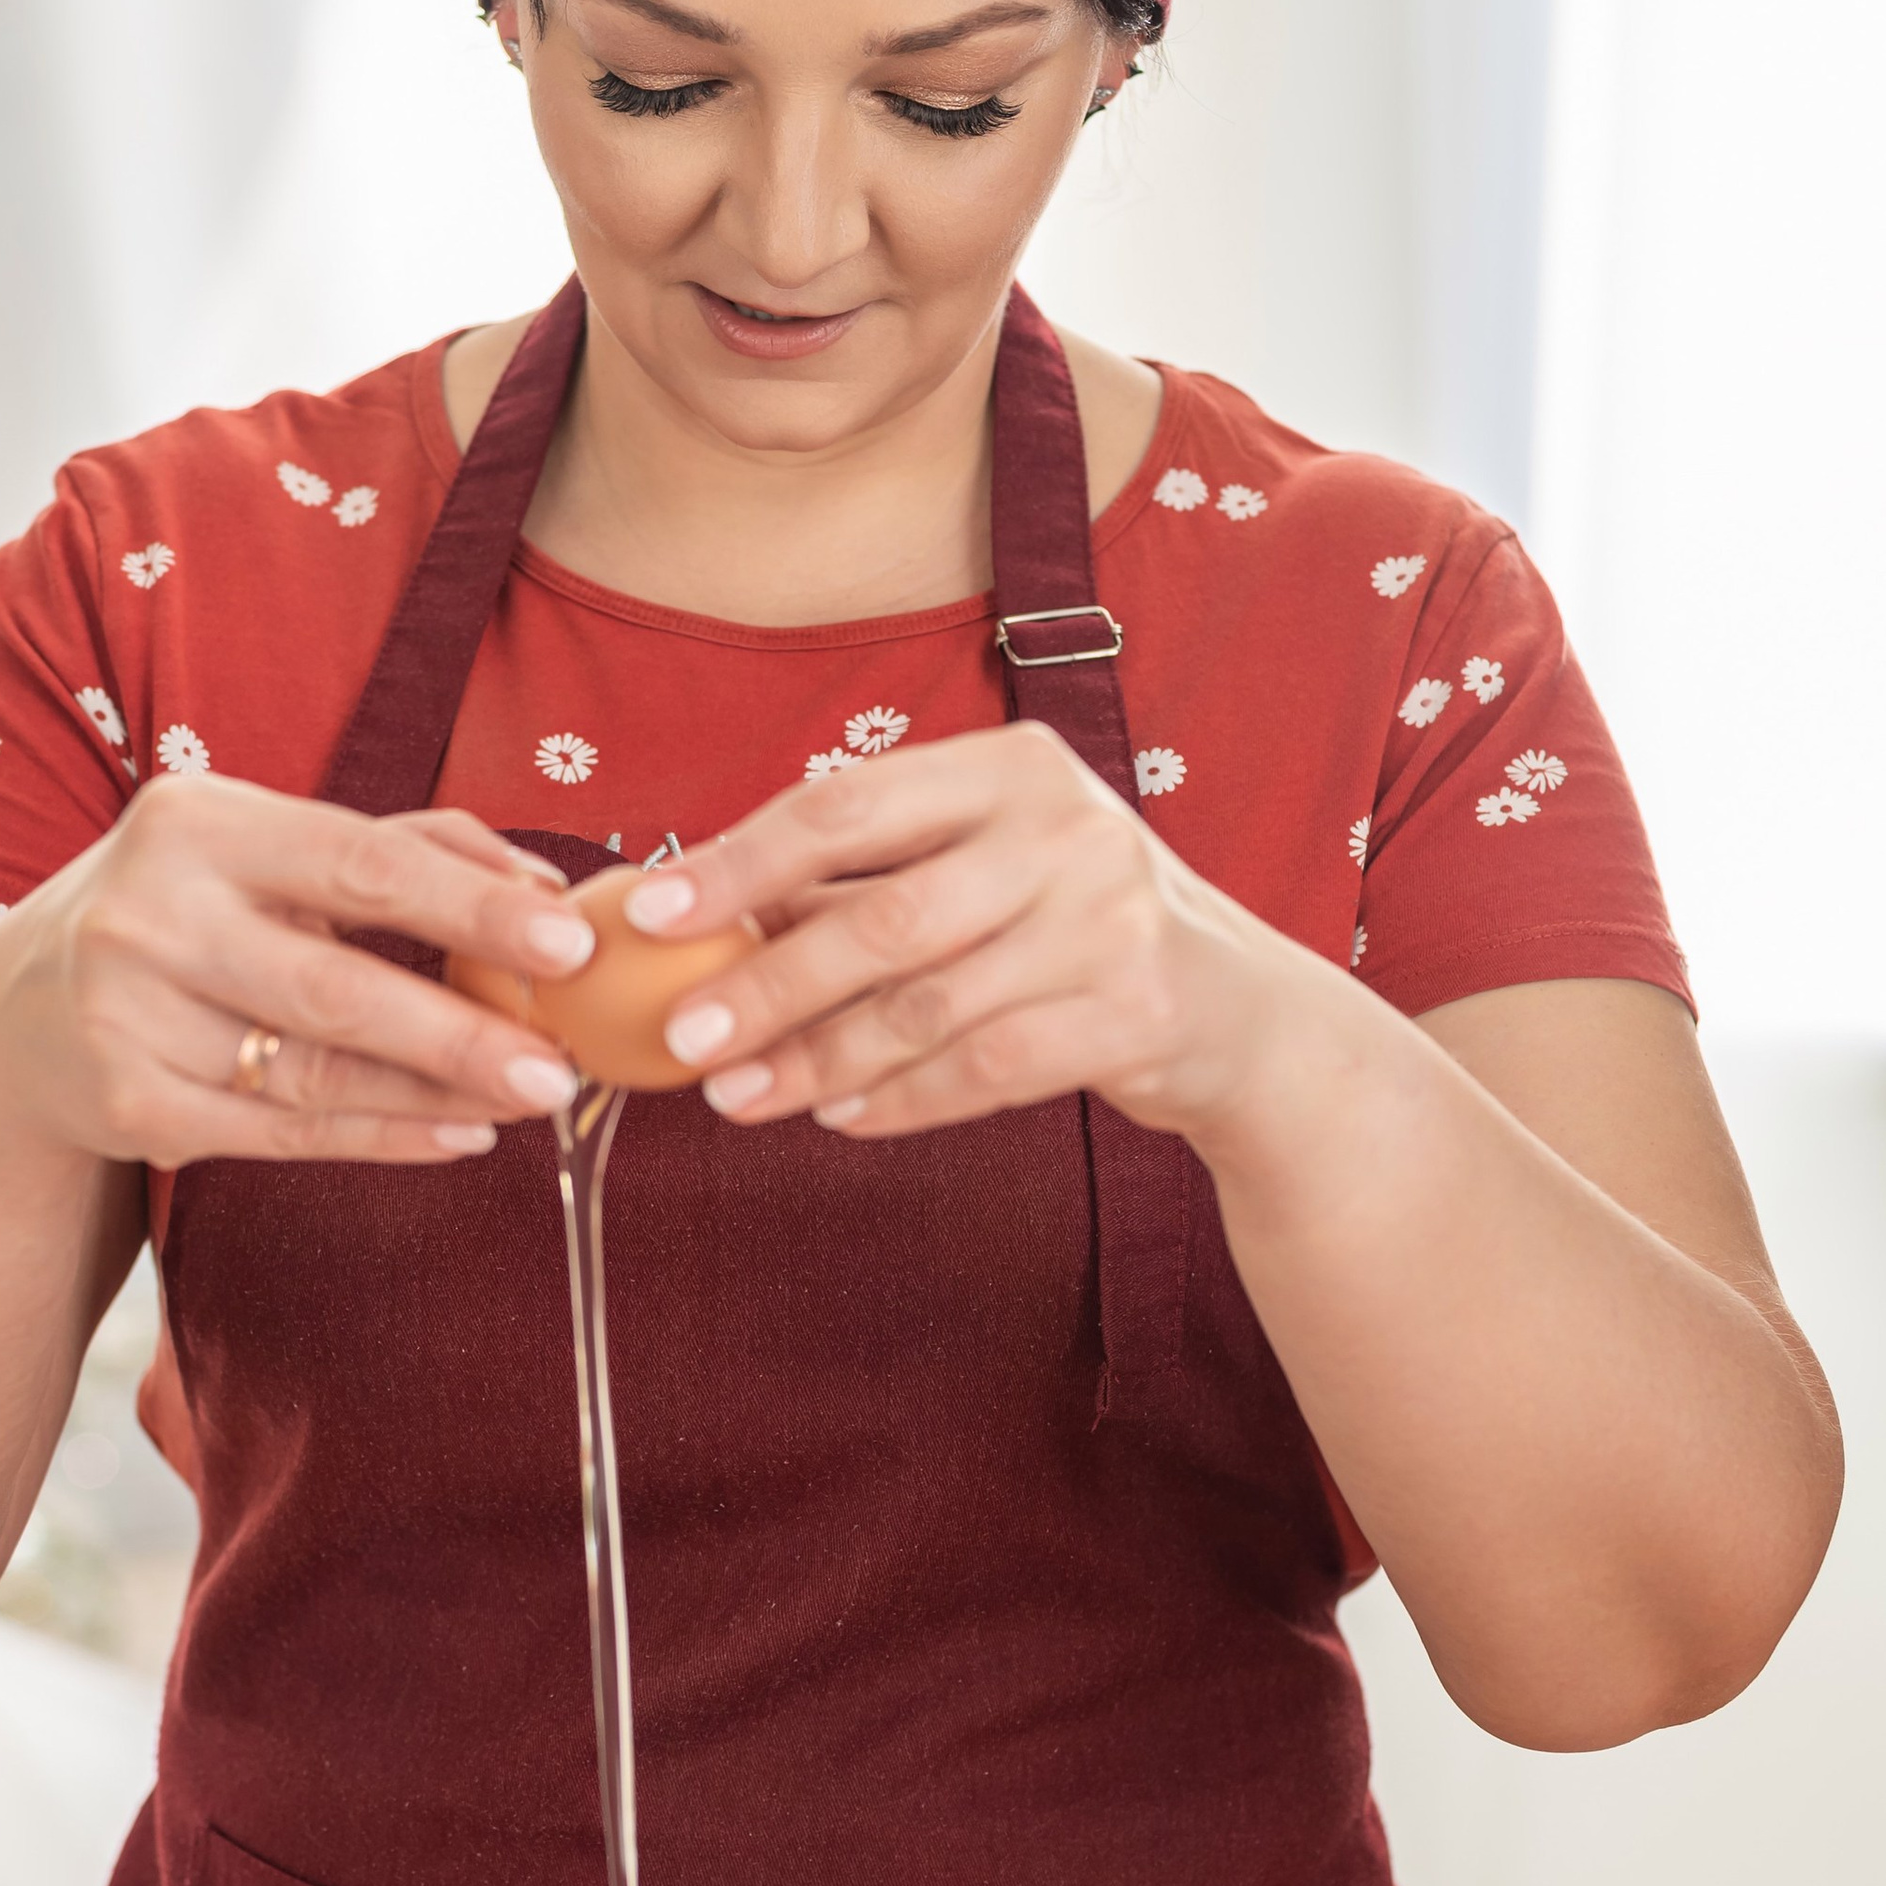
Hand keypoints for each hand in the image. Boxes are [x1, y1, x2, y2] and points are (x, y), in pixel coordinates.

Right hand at [0, 779, 592, 1167]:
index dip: (472, 905)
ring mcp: (127, 1017)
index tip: (571, 940)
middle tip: (561, 1061)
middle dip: (463, 1030)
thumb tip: (541, 882)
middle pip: (337, 985)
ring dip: (437, 1093)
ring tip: (528, 1098)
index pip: (359, 863)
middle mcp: (149, 915)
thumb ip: (401, 848)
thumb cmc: (180, 913)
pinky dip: (380, 1138)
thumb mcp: (259, 850)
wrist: (14, 1017)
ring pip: (316, 1072)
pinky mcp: (126, 1107)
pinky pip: (282, 1133)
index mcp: (194, 822)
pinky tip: (455, 1137)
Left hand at [624, 727, 1331, 1144]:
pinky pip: (986, 1069)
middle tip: (680, 1036)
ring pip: (927, 1007)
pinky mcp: (1138, 1013)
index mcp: (1008, 767)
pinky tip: (839, 1119)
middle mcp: (1066, 828)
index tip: (647, 912)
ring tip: (739, 1097)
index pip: (845, 804)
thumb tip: (693, 922)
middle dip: (766, 985)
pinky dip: (900, 1102)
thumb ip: (858, 885)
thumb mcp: (981, 870)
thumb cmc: (1067, 927)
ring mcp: (1110, 920)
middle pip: (881, 916)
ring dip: (818, 1062)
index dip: (737, 861)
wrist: (1239, 1010)